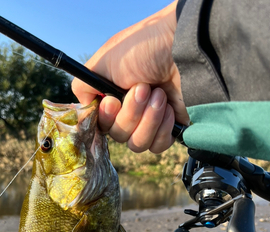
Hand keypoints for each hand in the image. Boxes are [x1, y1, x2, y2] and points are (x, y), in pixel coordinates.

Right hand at [72, 1, 188, 153]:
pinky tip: (169, 108)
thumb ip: (84, 85)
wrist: (186, 50)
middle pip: (118, 136)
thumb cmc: (145, 48)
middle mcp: (130, 110)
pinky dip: (162, 128)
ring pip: (136, 144)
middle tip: (144, 88)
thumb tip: (84, 105)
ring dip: (147, 120)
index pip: (100, 124)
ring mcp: (150, 121)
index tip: (113, 102)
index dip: (106, 118)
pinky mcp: (170, 129)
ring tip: (159, 94)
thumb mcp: (105, 60)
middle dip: (131, 114)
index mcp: (113, 95)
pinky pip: (157, 146)